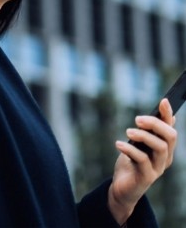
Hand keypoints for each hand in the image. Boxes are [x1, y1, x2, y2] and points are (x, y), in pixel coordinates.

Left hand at [108, 99, 176, 223]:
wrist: (123, 188)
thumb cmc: (131, 163)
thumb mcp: (138, 144)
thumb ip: (147, 132)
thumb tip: (161, 115)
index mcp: (164, 148)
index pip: (171, 128)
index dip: (168, 115)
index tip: (163, 101)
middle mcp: (165, 158)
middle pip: (169, 137)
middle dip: (155, 124)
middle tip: (137, 119)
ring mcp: (157, 168)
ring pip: (160, 148)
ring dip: (144, 136)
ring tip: (128, 131)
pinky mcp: (146, 177)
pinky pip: (142, 160)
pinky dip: (130, 149)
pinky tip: (118, 144)